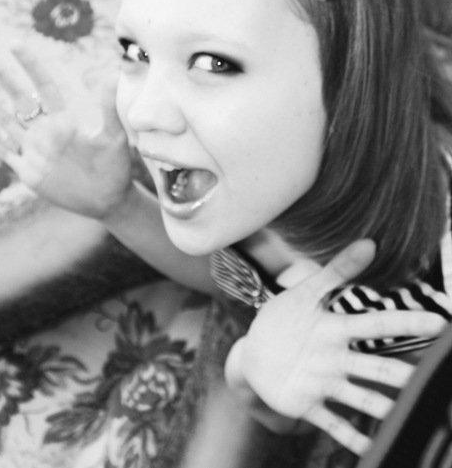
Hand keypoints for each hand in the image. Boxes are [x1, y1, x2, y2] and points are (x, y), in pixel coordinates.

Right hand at [0, 44, 134, 218]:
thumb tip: (113, 73)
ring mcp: (35, 151)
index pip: (44, 85)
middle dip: (3, 76)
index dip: (30, 65)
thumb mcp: (113, 135)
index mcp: (64, 119)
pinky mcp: (30, 172)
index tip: (16, 42)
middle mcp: (46, 131)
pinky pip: (5, 154)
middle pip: (19, 98)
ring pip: (6, 122)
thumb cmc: (115, 166)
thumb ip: (109, 107)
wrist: (109, 200)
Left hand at [225, 240, 446, 454]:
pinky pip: (331, 422)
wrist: (255, 351)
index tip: (439, 323)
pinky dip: (349, 436)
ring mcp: (323, 383)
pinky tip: (369, 449)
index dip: (406, 322)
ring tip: (401, 416)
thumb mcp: (305, 292)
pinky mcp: (306, 403)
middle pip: (373, 367)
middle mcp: (337, 359)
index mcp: (336, 328)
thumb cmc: (284, 318)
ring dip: (379, 407)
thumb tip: (369, 243)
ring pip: (358, 397)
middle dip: (399, 374)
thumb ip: (336, 271)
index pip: (376, 324)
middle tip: (425, 379)